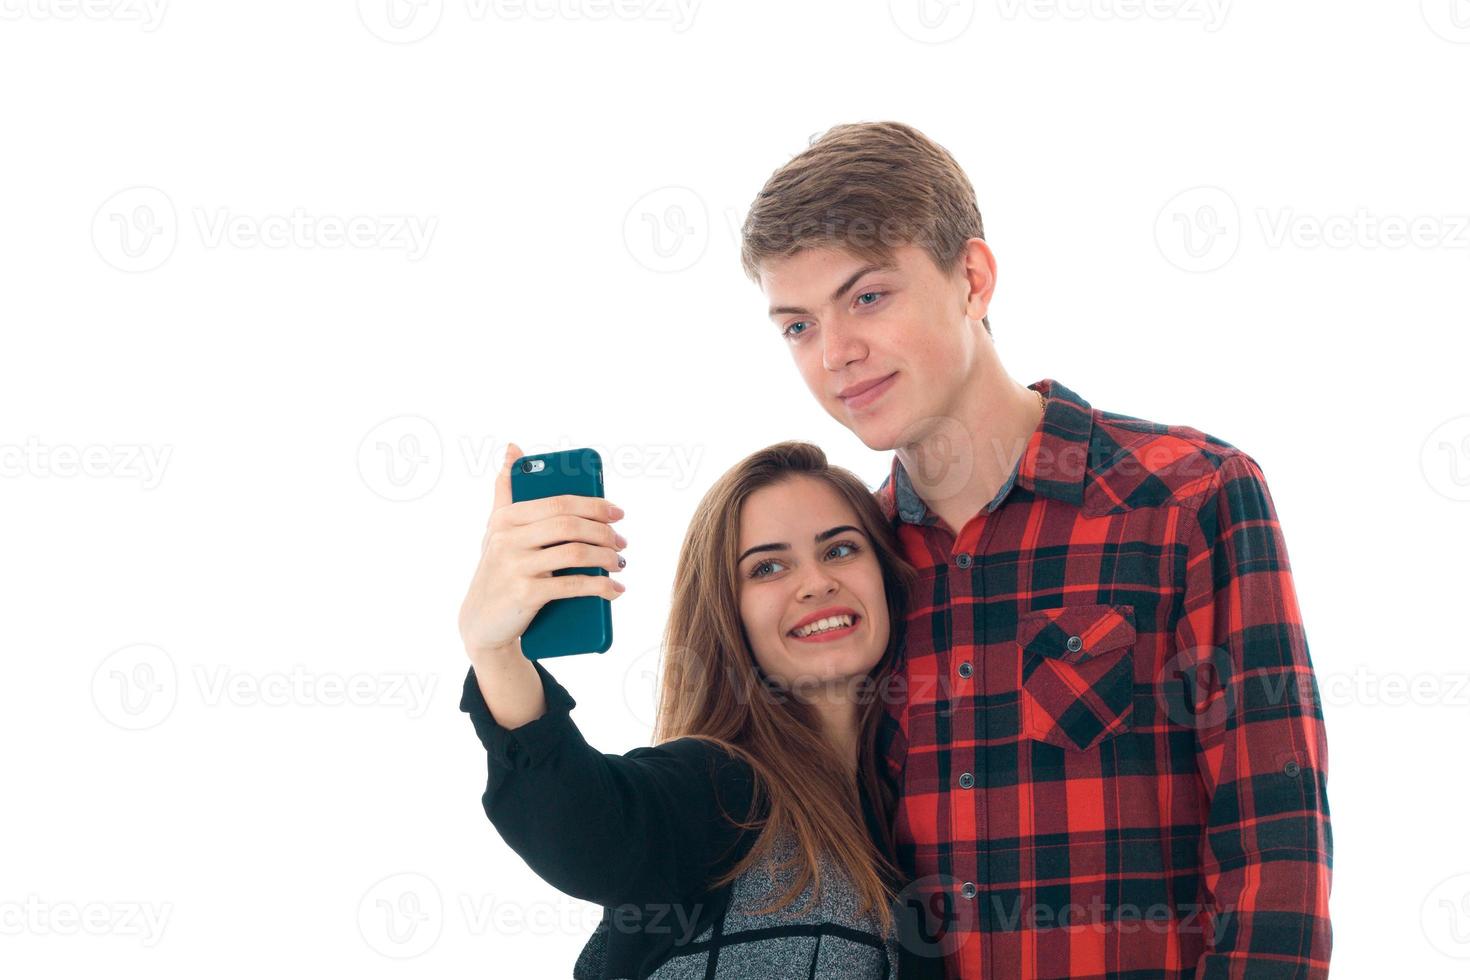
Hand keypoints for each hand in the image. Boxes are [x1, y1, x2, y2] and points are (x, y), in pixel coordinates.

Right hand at [459, 442, 625, 660]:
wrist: (481, 623)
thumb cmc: (496, 569)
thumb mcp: (496, 529)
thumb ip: (506, 490)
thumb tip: (513, 449)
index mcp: (506, 517)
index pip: (559, 503)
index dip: (594, 505)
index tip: (618, 512)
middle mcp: (507, 538)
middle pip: (569, 525)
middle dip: (604, 532)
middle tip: (622, 542)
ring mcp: (515, 566)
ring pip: (574, 553)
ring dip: (606, 558)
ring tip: (620, 563)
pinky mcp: (525, 594)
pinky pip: (572, 585)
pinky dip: (600, 586)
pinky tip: (615, 589)